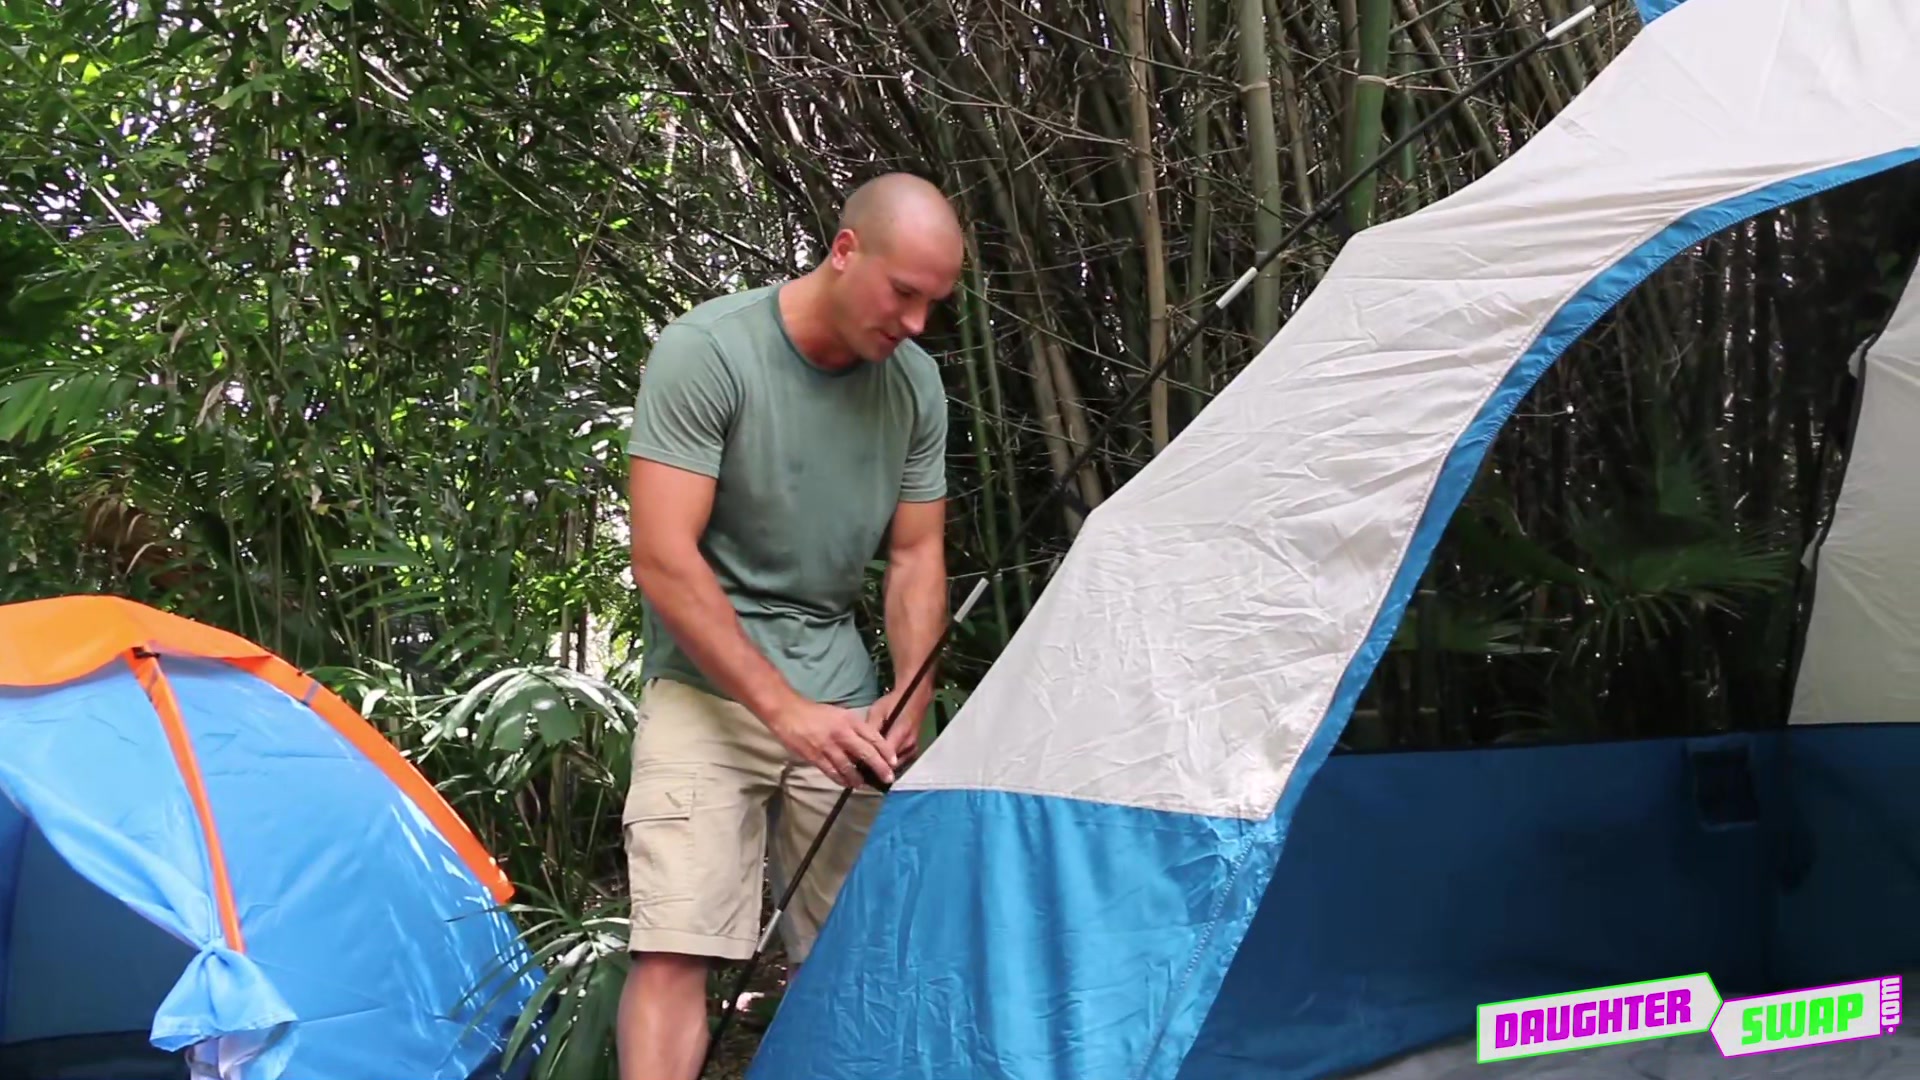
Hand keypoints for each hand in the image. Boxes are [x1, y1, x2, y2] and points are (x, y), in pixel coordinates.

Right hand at [765, 697, 897, 788]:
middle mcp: (842, 733)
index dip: (886, 751)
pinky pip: (832, 772)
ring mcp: (828, 746)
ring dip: (859, 778)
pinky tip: (847, 783)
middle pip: (866, 753)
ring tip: (864, 784)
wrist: (788, 712)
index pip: (873, 737)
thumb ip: (854, 729)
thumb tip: (868, 746)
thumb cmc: (816, 713)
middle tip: (887, 779)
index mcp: (850, 720)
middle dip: (879, 768)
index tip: (894, 762)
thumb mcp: (840, 714)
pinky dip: (841, 779)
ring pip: (849, 766)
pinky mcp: (815, 756)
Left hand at [866, 688, 927, 762]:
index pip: (884, 756)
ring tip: (867, 767)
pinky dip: (889, 763)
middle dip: (876, 768)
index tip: (857, 766)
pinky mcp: (913, 750)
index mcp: (900, 733)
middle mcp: (909, 744)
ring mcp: (913, 749)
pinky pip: (900, 762)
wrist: (913, 699)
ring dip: (883, 767)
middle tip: (859, 769)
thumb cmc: (892, 703)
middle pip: (890, 765)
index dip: (870, 763)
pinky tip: (878, 761)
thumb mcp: (877, 712)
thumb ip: (870, 729)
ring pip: (895, 766)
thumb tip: (859, 745)